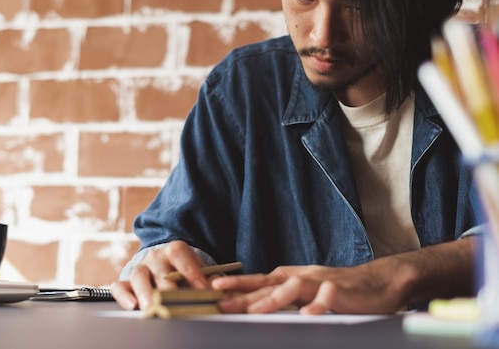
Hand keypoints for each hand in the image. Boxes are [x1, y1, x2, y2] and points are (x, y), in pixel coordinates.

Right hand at [110, 240, 209, 310]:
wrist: (163, 265)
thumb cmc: (185, 272)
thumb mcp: (198, 270)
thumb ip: (209, 278)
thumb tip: (223, 290)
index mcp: (174, 250)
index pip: (180, 255)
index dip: (191, 271)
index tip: (202, 289)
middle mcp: (155, 257)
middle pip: (159, 269)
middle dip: (168, 287)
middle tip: (175, 303)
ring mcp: (140, 268)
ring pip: (139, 276)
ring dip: (145, 292)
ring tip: (151, 307)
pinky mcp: (126, 281)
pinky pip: (119, 286)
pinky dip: (123, 296)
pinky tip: (132, 306)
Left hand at [212, 262, 405, 314]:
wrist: (379, 282)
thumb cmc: (340, 290)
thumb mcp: (307, 291)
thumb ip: (284, 296)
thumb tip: (256, 303)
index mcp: (292, 277)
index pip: (259, 280)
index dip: (237, 284)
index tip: (214, 288)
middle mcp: (302, 277)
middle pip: (268, 284)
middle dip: (243, 292)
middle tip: (220, 300)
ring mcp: (321, 283)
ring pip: (293, 288)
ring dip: (272, 299)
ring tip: (252, 311)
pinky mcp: (342, 292)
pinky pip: (328, 298)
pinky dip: (318, 306)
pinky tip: (308, 316)